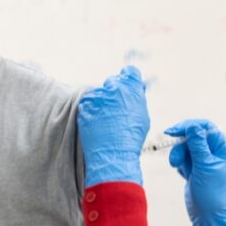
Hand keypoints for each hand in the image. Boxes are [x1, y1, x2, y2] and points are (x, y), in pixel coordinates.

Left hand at [78, 66, 149, 186]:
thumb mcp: (142, 115)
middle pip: (112, 82)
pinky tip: (98, 124)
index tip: (127, 87)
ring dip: (101, 103)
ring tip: (106, 121)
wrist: (112, 154)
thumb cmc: (131, 137)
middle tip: (116, 110)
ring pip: (99, 94)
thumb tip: (136, 90)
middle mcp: (113, 88)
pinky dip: (91, 111)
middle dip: (114, 92)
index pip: (130, 72)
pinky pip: (88, 104)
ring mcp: (96, 96)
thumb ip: (137, 98)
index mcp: (130, 87)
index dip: (129, 79)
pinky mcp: (84, 106)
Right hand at [166, 119, 225, 225]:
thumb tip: (192, 126)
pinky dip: (180, 164)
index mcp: (223, 148)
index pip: (205, 128)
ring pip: (185, 146)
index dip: (188, 127)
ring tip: (176, 167)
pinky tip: (185, 175)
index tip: (173, 131)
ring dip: (178, 155)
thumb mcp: (204, 165)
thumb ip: (197, 144)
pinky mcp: (195, 167)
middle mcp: (215, 151)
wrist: (207, 216)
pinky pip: (183, 157)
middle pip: (193, 136)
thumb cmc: (211, 192)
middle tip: (174, 158)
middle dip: (181, 146)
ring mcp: (204, 159)